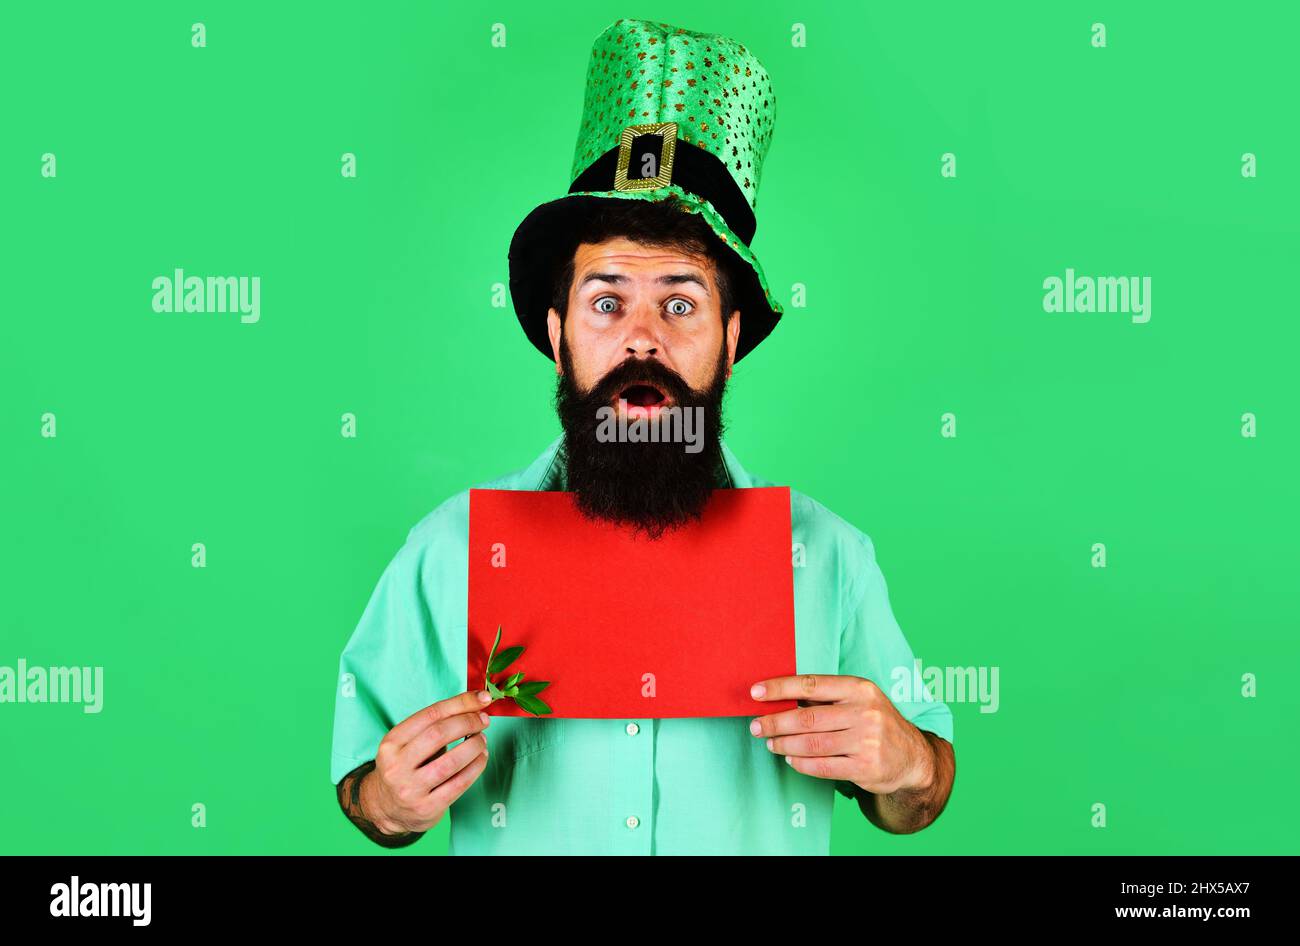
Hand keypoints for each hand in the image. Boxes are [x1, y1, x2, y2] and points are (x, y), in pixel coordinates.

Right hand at [361, 688, 494, 835]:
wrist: (387, 808)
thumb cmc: (405, 767)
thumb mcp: (407, 743)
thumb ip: (435, 724)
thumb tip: (476, 703)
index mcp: (391, 743)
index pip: (430, 714)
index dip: (460, 703)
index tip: (483, 698)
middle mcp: (396, 766)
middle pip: (439, 734)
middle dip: (468, 722)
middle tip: (484, 720)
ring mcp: (411, 789)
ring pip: (451, 761)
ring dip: (474, 745)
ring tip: (482, 740)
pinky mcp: (427, 807)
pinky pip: (459, 783)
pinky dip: (476, 766)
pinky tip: (481, 757)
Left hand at [749, 673, 934, 795]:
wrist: (912, 757)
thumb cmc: (875, 723)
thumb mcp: (860, 700)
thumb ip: (826, 699)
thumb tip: (779, 697)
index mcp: (859, 688)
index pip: (811, 684)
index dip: (780, 688)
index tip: (755, 692)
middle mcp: (865, 712)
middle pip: (807, 717)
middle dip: (775, 722)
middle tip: (755, 726)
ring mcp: (867, 741)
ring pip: (812, 744)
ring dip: (784, 744)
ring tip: (770, 743)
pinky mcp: (865, 768)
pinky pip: (822, 766)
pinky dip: (801, 764)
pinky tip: (790, 759)